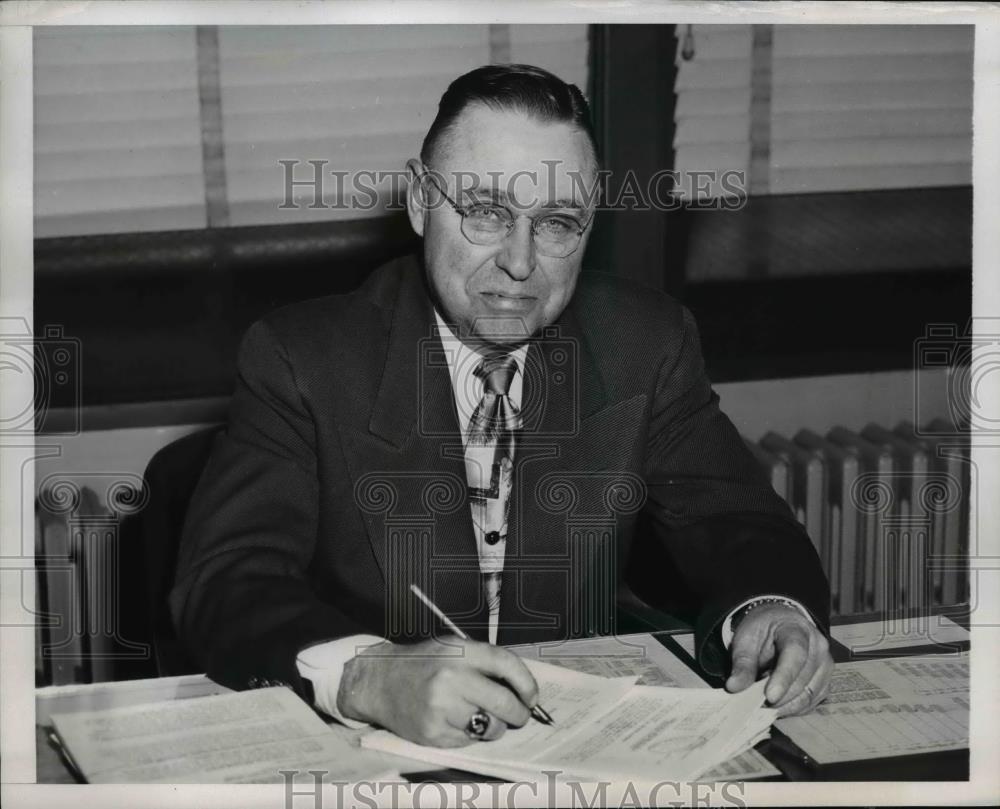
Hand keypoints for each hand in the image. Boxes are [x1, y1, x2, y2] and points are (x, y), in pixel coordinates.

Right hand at [336, 637, 538, 746]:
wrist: (379, 681)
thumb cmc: (422, 664)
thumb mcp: (453, 648)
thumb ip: (484, 662)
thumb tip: (521, 687)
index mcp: (459, 652)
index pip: (507, 665)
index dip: (527, 683)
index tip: (532, 696)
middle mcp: (451, 679)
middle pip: (504, 703)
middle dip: (519, 713)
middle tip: (520, 715)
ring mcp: (441, 708)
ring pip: (490, 728)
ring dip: (494, 726)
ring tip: (481, 716)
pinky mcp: (433, 734)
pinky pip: (469, 741)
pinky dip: (470, 735)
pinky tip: (456, 721)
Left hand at [724, 603, 832, 716]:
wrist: (779, 624)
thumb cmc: (762, 631)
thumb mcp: (746, 639)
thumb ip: (742, 662)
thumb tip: (734, 687)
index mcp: (797, 629)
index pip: (795, 654)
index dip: (783, 677)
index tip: (769, 697)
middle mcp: (818, 647)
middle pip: (802, 679)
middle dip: (779, 697)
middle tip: (755, 704)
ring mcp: (825, 666)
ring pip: (808, 695)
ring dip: (785, 705)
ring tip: (763, 704)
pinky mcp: (824, 682)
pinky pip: (811, 702)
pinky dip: (792, 708)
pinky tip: (776, 706)